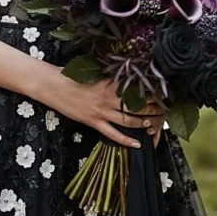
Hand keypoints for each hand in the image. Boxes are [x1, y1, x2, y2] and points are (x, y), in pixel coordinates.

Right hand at [40, 71, 165, 149]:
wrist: (52, 85)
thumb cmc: (70, 75)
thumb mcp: (91, 71)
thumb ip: (108, 76)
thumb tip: (122, 75)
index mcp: (109, 82)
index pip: (135, 88)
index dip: (150, 91)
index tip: (161, 92)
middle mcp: (108, 98)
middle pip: (136, 105)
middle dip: (153, 108)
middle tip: (164, 110)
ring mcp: (101, 112)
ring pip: (129, 120)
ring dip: (144, 122)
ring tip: (156, 123)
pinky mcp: (93, 122)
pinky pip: (113, 134)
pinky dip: (126, 140)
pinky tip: (138, 144)